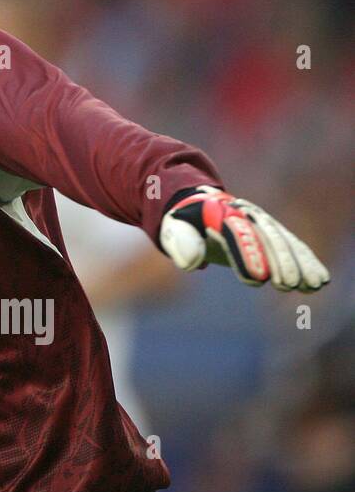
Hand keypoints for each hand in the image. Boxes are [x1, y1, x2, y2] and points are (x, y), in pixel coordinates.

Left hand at [160, 185, 329, 291]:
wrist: (195, 205)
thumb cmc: (182, 223)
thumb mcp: (174, 229)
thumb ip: (181, 243)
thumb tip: (191, 263)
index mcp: (219, 211)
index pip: (236, 233)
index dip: (248, 255)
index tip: (258, 279)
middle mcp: (245, 213)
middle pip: (266, 236)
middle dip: (280, 260)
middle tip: (288, 285)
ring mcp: (261, 221)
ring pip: (285, 241)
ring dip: (300, 262)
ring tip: (312, 285)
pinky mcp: (271, 232)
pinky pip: (292, 246)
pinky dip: (306, 261)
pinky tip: (318, 281)